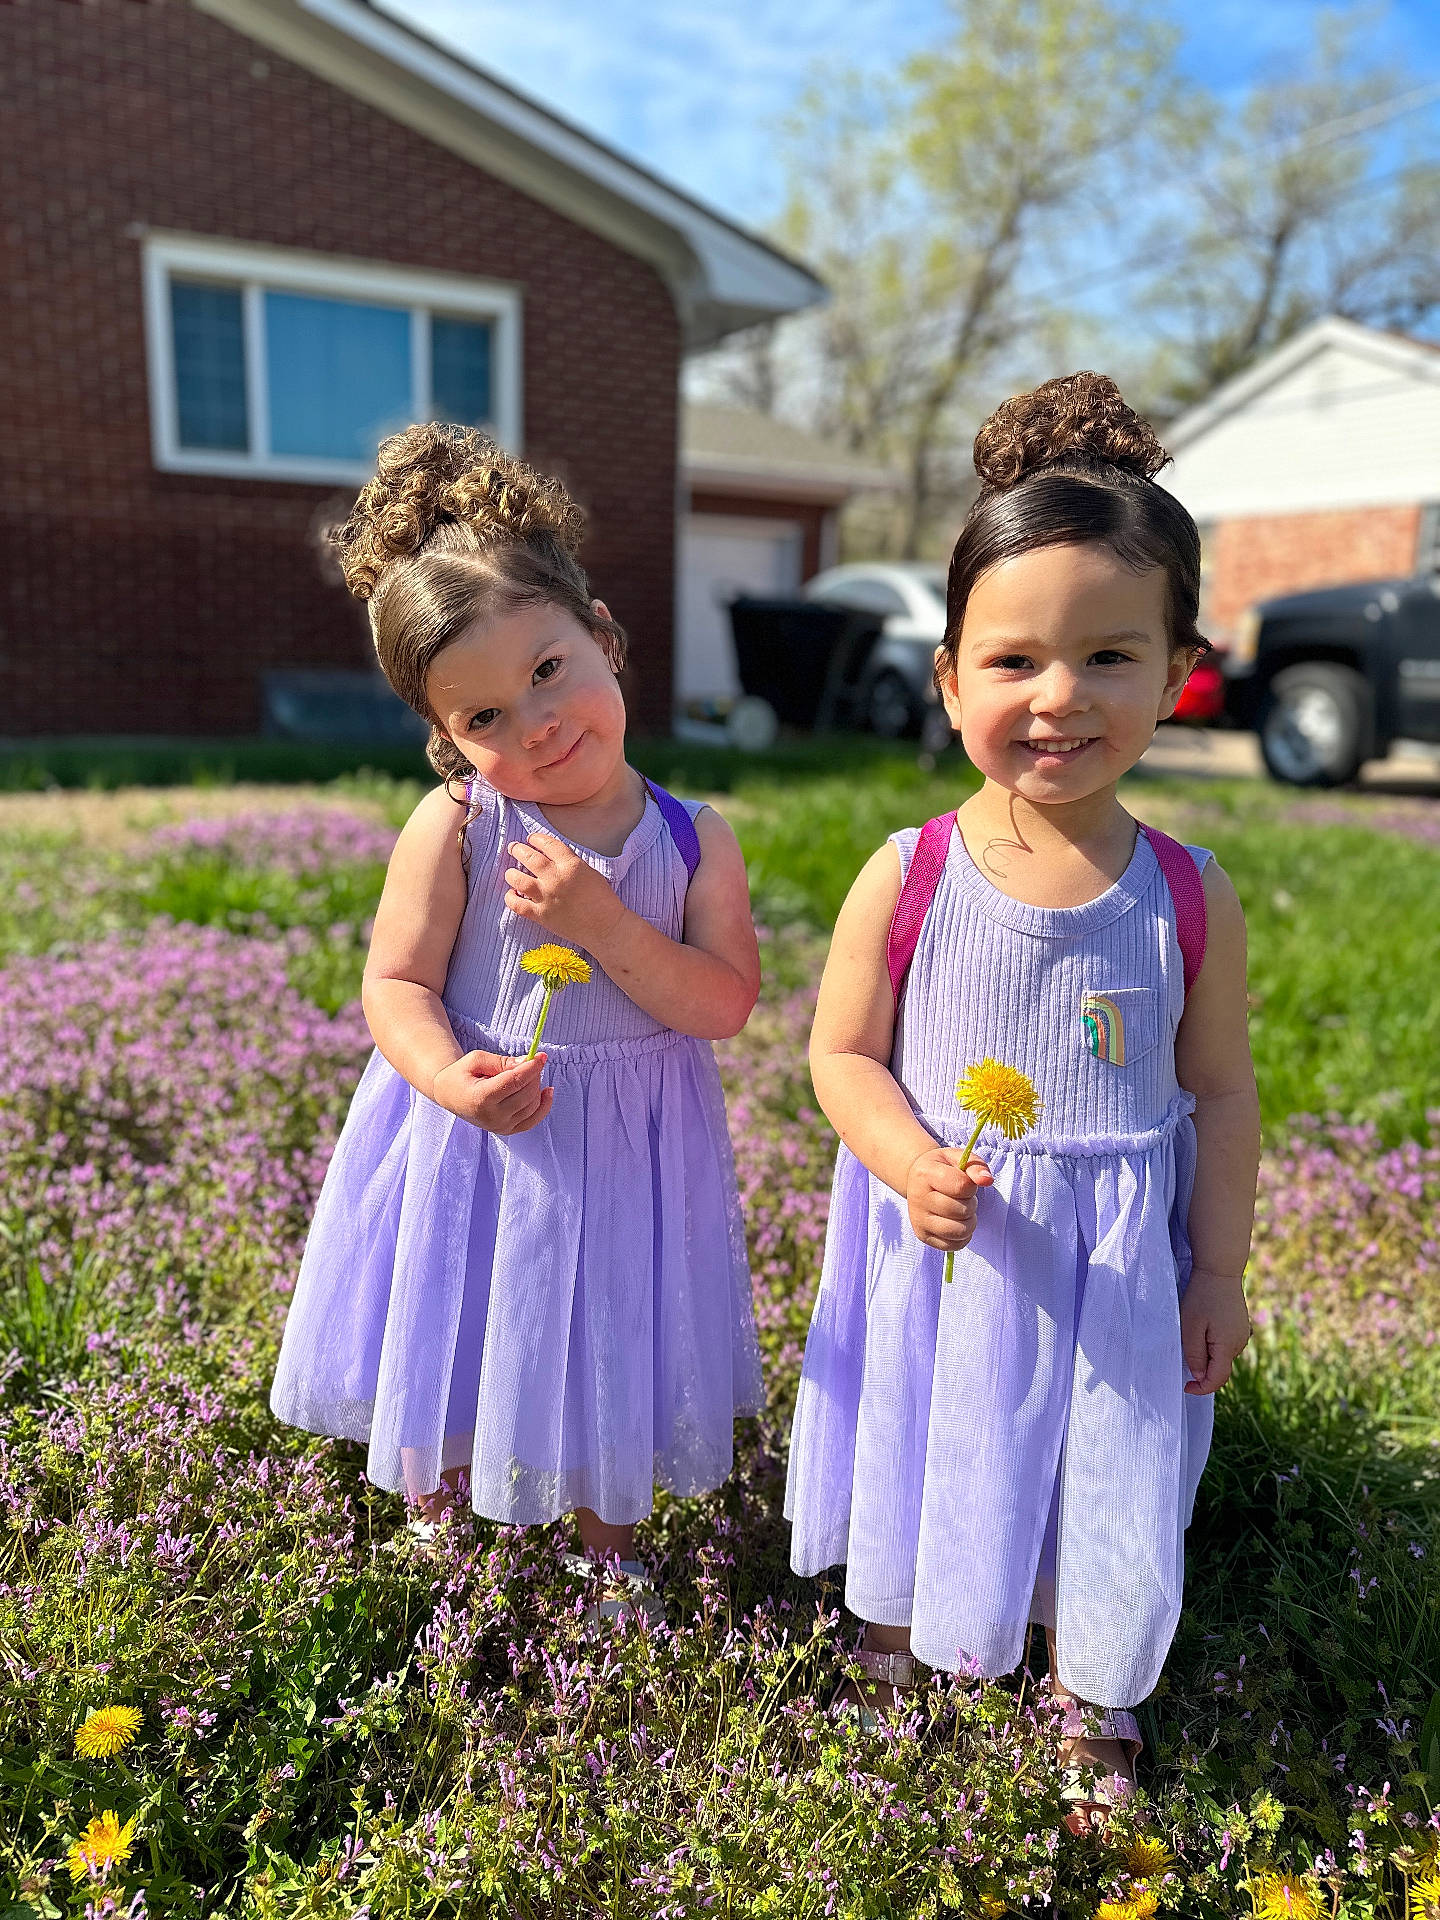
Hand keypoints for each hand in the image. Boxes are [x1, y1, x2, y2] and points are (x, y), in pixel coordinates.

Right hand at [431, 1050, 552, 1134]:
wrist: (450, 1095)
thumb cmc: (461, 1074)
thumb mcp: (476, 1060)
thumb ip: (501, 1061)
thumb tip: (527, 1062)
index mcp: (481, 1098)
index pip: (514, 1082)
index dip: (531, 1068)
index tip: (541, 1056)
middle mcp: (492, 1117)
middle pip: (526, 1094)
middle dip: (534, 1074)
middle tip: (530, 1062)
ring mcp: (500, 1127)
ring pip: (532, 1106)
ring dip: (536, 1086)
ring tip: (528, 1074)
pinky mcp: (507, 1131)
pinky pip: (533, 1120)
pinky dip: (544, 1106)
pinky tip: (547, 1091)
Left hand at [505, 832, 625, 948]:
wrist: (605, 927)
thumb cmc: (602, 900)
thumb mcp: (590, 872)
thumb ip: (570, 863)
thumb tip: (550, 858)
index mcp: (571, 865)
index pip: (547, 844)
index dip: (536, 839)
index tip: (531, 839)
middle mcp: (556, 878)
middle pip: (529, 857)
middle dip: (518, 849)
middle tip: (513, 848)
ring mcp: (546, 897)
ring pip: (517, 878)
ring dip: (511, 873)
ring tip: (510, 871)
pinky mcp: (540, 915)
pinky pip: (517, 904)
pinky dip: (510, 897)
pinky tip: (512, 894)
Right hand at [906, 1145, 992, 1250]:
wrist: (917, 1180)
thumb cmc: (942, 1168)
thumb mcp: (958, 1158)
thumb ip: (976, 1166)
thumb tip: (987, 1180)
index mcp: (925, 1174)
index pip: (961, 1186)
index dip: (971, 1187)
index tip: (966, 1183)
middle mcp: (918, 1198)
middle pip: (961, 1211)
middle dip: (971, 1204)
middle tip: (964, 1198)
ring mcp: (918, 1219)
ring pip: (958, 1231)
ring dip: (969, 1222)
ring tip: (963, 1212)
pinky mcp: (922, 1235)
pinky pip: (952, 1246)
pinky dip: (962, 1237)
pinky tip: (958, 1223)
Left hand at [1180, 1268, 1250, 1394]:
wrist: (1220, 1270)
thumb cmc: (1201, 1296)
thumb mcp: (1190, 1327)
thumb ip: (1195, 1354)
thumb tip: (1199, 1375)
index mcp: (1228, 1346)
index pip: (1217, 1379)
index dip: (1201, 1388)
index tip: (1185, 1387)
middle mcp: (1240, 1344)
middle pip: (1220, 1368)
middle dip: (1202, 1369)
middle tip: (1184, 1352)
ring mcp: (1243, 1335)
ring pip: (1223, 1357)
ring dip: (1207, 1356)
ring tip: (1192, 1335)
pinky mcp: (1241, 1327)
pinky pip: (1226, 1345)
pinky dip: (1213, 1346)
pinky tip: (1203, 1329)